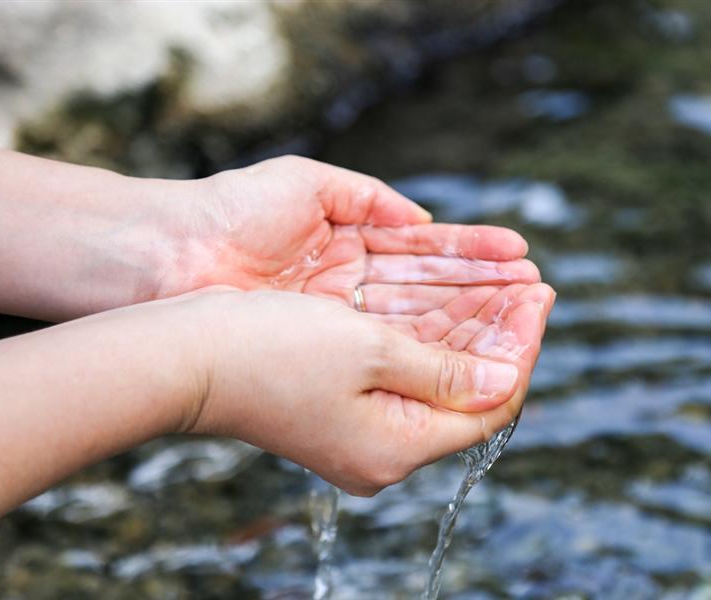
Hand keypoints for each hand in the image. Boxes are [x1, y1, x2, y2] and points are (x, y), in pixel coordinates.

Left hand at [158, 155, 539, 312]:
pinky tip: (485, 339)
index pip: (426, 258)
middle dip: (487, 294)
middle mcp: (352, 294)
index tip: (520, 259)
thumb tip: (426, 222)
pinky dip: (444, 344)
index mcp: (350, 249)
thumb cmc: (232, 212)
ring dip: (478, 320)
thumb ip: (372, 200)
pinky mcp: (332, 358)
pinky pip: (399, 349)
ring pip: (425, 325)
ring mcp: (342, 329)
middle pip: (433, 296)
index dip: (473, 260)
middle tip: (538, 293)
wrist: (172, 258)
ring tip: (529, 312)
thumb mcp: (310, 185)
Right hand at [184, 283, 554, 495]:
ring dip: (471, 330)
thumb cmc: (270, 349)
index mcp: (398, 446)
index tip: (540, 296)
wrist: (187, 357)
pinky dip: (434, 337)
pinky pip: (407, 371)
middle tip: (533, 283)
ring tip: (507, 285)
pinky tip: (455, 301)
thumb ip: (445, 370)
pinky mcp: (344, 407)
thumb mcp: (370, 352)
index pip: (490, 402)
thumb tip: (506, 379)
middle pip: (468, 391)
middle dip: (502, 334)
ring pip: (440, 376)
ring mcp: (363, 430)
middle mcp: (385, 449)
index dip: (520, 347)